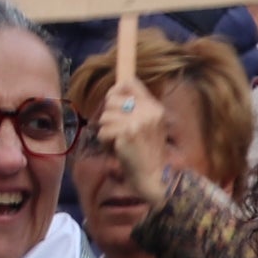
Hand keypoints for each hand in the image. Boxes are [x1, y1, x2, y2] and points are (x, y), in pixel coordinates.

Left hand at [98, 73, 169, 197]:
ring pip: (104, 117)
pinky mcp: (126, 134)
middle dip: (108, 116)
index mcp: (154, 107)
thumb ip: (135, 109)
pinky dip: (105, 142)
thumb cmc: (147, 151)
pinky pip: (103, 132)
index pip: (130, 83)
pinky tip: (117, 149)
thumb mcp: (149, 125)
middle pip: (111, 100)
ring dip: (106, 131)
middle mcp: (148, 111)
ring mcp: (137, 122)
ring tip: (118, 142)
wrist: (153, 174)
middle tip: (117, 130)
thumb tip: (112, 94)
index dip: (116, 90)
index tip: (112, 102)